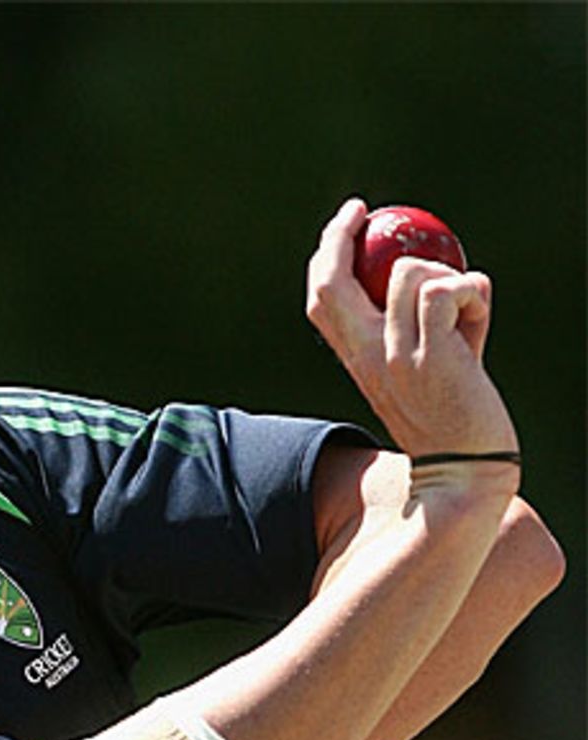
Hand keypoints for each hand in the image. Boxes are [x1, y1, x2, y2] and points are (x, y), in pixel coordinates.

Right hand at [306, 197, 518, 462]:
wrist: (463, 467)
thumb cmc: (451, 414)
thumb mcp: (417, 365)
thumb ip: (412, 326)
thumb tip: (425, 276)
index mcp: (357, 358)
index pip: (321, 299)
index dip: (328, 253)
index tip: (350, 221)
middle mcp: (366, 355)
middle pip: (331, 283)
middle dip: (341, 236)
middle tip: (366, 211)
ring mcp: (395, 354)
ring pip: (410, 272)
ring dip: (447, 276)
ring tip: (465, 310)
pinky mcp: (430, 355)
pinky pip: (449, 289)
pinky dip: (473, 294)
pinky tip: (479, 323)